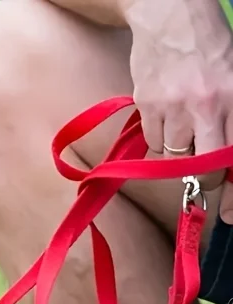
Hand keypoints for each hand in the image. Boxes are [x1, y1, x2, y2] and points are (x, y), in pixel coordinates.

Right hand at [125, 0, 232, 220]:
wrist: (169, 13)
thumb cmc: (209, 45)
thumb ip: (231, 119)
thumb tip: (224, 161)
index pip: (232, 158)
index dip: (232, 192)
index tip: (230, 216)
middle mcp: (205, 106)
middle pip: (200, 167)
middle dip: (201, 180)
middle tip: (200, 181)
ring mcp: (172, 107)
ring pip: (172, 156)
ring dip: (177, 150)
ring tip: (181, 125)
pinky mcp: (146, 105)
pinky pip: (152, 139)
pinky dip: (158, 134)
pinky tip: (164, 112)